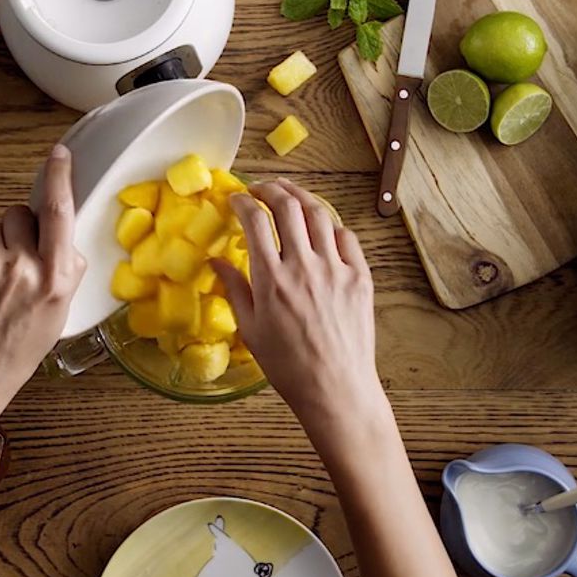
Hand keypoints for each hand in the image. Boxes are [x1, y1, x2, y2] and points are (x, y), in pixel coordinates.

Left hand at [0, 145, 85, 475]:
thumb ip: (63, 274)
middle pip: (22, 216)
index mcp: (53, 279)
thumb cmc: (16, 353)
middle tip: (21, 264)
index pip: (57, 213)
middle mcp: (21, 267)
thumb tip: (64, 245)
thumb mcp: (58, 317)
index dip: (59, 179)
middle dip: (23, 230)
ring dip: (0, 247)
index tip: (59, 156)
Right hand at [212, 179, 387, 437]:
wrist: (335, 388)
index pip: (255, 220)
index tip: (236, 199)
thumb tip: (216, 261)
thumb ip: (235, 289)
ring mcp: (336, 269)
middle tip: (261, 189)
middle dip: (271, 188)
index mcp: (271, 279)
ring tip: (290, 196)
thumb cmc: (288, 366)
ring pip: (319, 214)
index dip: (243, 201)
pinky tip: (321, 230)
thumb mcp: (251, 329)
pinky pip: (346, 238)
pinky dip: (331, 226)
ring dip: (301, 197)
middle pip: (288, 206)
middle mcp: (304, 266)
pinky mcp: (360, 277)